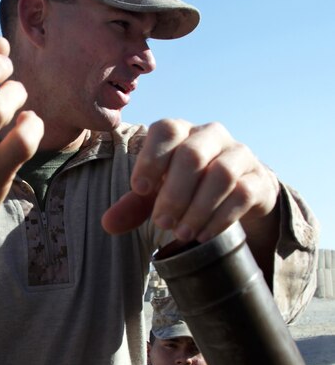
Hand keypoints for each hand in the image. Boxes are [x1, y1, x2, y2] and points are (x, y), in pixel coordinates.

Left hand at [102, 119, 279, 241]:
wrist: (241, 191)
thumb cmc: (190, 187)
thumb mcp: (159, 194)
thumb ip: (133, 206)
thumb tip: (107, 224)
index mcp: (182, 132)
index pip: (166, 130)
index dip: (151, 158)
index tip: (140, 189)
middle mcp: (211, 136)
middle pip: (193, 154)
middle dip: (174, 193)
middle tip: (162, 222)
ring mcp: (239, 154)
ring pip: (221, 173)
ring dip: (198, 208)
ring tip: (182, 234)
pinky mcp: (258, 178)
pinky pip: (242, 193)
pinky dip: (220, 217)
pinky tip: (203, 234)